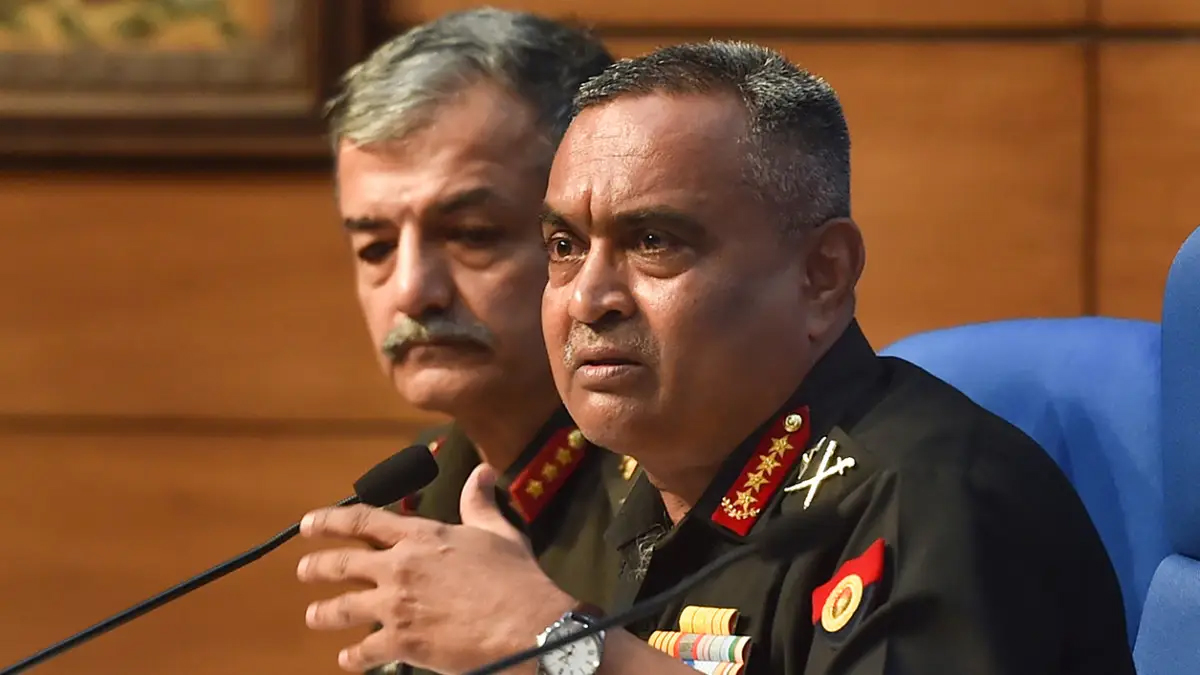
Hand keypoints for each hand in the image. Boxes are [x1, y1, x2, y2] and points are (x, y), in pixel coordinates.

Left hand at [297, 463, 575, 672]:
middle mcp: (400, 566)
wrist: (526, 623)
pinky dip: (354, 657)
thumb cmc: (516, 577)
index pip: (364, 521)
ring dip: (324, 613)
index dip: (330, 521)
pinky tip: (347, 659)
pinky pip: (365, 651)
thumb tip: (481, 472)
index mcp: (421, 535)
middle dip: (318, 566)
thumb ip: (480, 504)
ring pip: (343, 608)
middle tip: (303, 570)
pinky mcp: (402, 642)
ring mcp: (397, 605)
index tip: (307, 523)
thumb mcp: (498, 532)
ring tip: (313, 616)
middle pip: (343, 563)